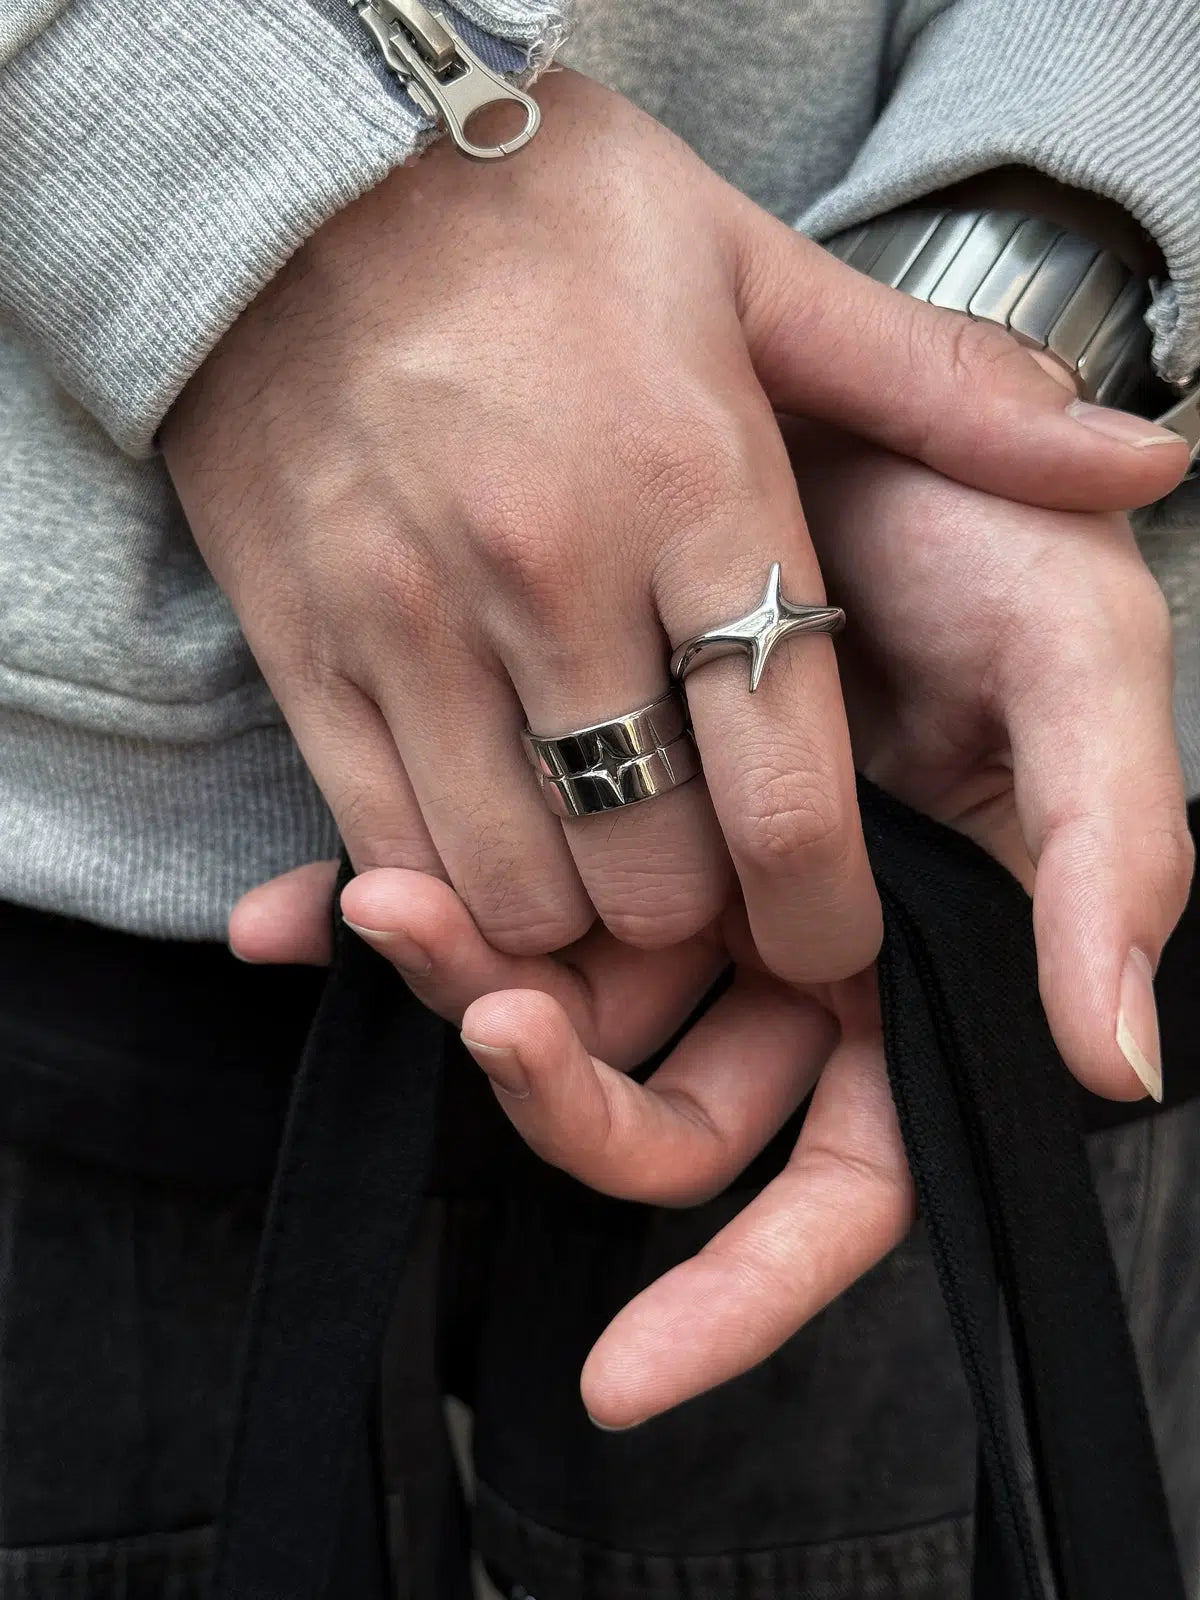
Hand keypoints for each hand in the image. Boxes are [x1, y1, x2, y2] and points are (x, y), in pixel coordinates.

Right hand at [163, 68, 1187, 995]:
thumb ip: (950, 398)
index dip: (822, 909)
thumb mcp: (762, 271)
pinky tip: (492, 840)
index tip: (828, 929)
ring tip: (604, 855)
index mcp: (694, 487)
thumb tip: (1142, 461)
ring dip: (582, 913)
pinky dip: (452, 885)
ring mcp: (410, 622)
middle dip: (705, 913)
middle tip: (713, 881)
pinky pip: (387, 848)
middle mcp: (549, 573)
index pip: (786, 791)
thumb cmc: (545, 220)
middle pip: (657, 873)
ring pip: (520, 890)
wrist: (294, 176)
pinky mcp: (304, 653)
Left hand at [231, 437, 1190, 1425]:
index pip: (841, 1183)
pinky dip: (399, 911)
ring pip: (557, 1015)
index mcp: (916, 970)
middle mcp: (788, 957)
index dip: (749, 1292)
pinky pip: (483, 897)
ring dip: (459, 992)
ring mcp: (676, 890)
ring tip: (376, 911)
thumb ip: (1112, 861)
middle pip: (665, 1116)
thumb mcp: (1078, 669)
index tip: (627, 1375)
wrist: (854, 402)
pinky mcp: (582, 812)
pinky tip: (292, 906)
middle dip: (560, 1102)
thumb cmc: (997, 535)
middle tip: (479, 1014)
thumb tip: (1119, 1067)